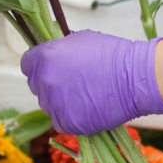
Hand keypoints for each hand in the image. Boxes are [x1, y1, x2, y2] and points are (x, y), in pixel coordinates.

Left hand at [20, 30, 162, 134]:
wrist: (134, 78)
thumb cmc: (112, 54)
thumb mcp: (81, 39)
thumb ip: (61, 47)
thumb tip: (54, 52)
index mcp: (47, 57)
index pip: (27, 64)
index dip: (38, 64)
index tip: (49, 66)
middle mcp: (46, 81)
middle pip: (37, 85)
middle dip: (49, 82)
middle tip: (70, 82)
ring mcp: (56, 104)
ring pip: (48, 104)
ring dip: (59, 101)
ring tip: (82, 96)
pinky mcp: (68, 123)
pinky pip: (60, 121)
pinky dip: (69, 117)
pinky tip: (85, 108)